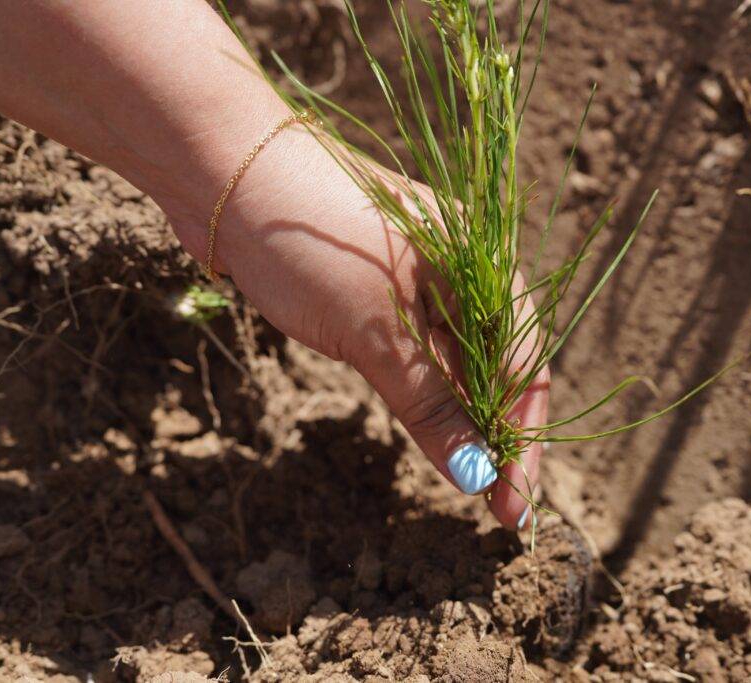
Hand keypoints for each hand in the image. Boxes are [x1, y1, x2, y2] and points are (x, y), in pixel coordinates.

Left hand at [167, 124, 547, 529]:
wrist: (224, 174)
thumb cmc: (311, 245)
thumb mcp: (377, 334)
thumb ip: (432, 406)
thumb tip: (476, 476)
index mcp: (482, 268)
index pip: (526, 367)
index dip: (523, 441)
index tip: (512, 507)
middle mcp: (462, 274)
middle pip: (499, 368)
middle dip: (498, 437)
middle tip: (493, 505)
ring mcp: (419, 281)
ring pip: (457, 364)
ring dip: (462, 420)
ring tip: (467, 479)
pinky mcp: (378, 292)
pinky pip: (418, 353)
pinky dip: (426, 395)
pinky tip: (431, 432)